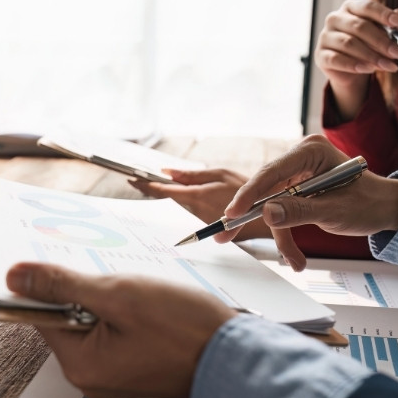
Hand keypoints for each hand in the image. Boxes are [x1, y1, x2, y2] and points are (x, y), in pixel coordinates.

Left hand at [6, 262, 235, 397]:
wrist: (236, 356)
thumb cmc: (185, 329)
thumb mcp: (119, 295)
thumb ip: (64, 285)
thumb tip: (17, 278)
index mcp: (80, 363)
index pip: (42, 315)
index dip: (48, 284)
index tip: (58, 261)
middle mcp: (91, 375)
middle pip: (66, 318)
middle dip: (85, 289)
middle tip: (112, 275)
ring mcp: (112, 373)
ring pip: (92, 321)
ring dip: (107, 298)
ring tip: (137, 291)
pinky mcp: (130, 365)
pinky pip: (112, 331)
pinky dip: (122, 312)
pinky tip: (145, 302)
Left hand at [129, 169, 270, 239]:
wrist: (265, 213)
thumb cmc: (244, 189)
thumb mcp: (218, 174)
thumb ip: (191, 175)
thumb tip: (167, 173)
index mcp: (196, 196)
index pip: (164, 192)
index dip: (146, 186)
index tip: (132, 179)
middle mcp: (195, 211)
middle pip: (168, 199)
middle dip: (152, 190)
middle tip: (135, 180)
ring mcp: (199, 220)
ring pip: (179, 204)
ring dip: (167, 194)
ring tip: (149, 183)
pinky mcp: (206, 225)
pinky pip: (189, 210)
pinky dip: (182, 201)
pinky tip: (176, 193)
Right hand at [215, 135, 397, 270]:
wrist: (388, 208)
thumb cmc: (369, 203)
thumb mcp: (335, 211)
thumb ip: (299, 211)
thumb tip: (266, 214)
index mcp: (310, 151)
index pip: (271, 171)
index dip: (249, 193)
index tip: (232, 214)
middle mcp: (300, 159)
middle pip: (264, 188)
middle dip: (249, 216)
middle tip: (224, 234)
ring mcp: (298, 174)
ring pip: (272, 205)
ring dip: (280, 236)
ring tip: (292, 261)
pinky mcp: (298, 190)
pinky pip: (283, 212)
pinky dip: (288, 235)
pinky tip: (296, 258)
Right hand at [315, 0, 397, 119]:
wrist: (350, 69)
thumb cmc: (368, 44)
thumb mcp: (383, 33)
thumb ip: (392, 24)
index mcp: (350, 7)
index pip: (367, 7)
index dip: (385, 14)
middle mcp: (334, 18)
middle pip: (360, 27)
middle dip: (383, 42)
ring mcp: (325, 37)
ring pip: (349, 44)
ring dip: (372, 56)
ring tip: (390, 66)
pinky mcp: (320, 55)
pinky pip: (337, 59)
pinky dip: (355, 65)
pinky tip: (370, 69)